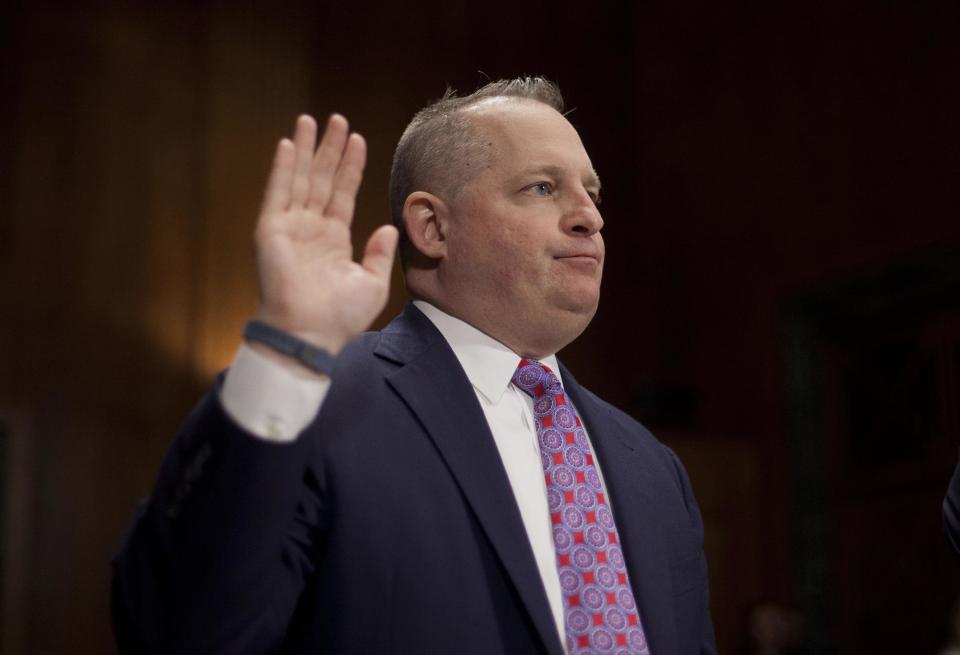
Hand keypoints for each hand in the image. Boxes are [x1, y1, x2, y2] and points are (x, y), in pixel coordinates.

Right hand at [253, 114, 397, 355]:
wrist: (311, 334)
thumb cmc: (341, 317)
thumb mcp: (373, 284)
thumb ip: (380, 253)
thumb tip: (389, 227)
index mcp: (333, 241)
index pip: (342, 194)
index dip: (350, 167)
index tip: (357, 140)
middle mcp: (310, 230)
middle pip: (321, 179)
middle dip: (328, 149)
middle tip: (336, 119)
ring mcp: (290, 228)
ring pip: (299, 179)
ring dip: (304, 149)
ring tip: (311, 120)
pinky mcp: (271, 231)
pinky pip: (277, 193)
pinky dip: (282, 168)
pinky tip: (288, 144)